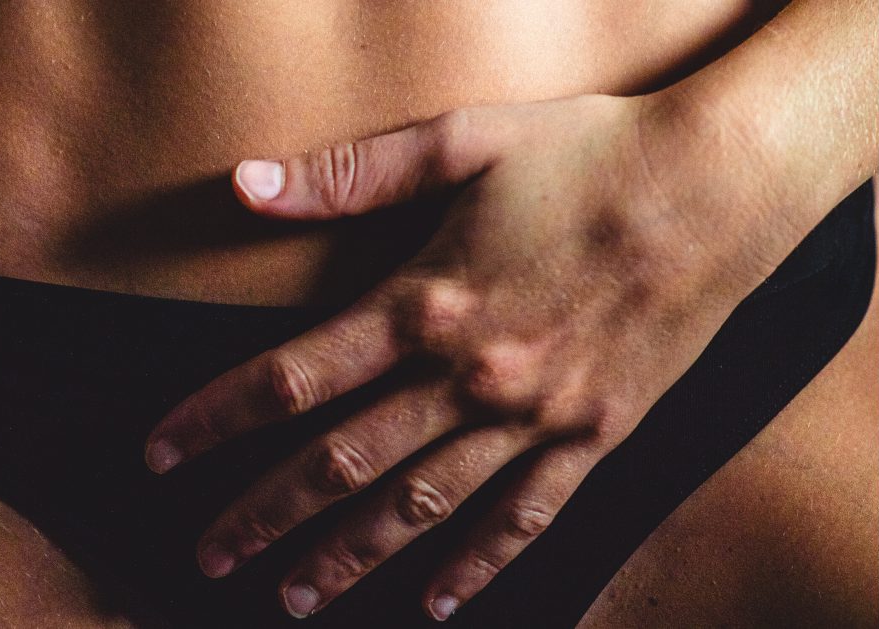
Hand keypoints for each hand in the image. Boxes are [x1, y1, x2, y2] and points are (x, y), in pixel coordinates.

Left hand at [145, 94, 768, 619]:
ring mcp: (534, 419)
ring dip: (350, 556)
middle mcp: (472, 377)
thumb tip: (246, 184)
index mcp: (428, 303)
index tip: (161, 453)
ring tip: (295, 596)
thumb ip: (351, 172)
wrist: (716, 188)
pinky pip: (524, 518)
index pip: (292, 378)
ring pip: (421, 507)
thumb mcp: (467, 137)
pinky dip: (477, 565)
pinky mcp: (593, 439)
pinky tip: (439, 602)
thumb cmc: (589, 154)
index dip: (215, 418)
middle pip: (342, 462)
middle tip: (210, 555)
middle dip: (264, 514)